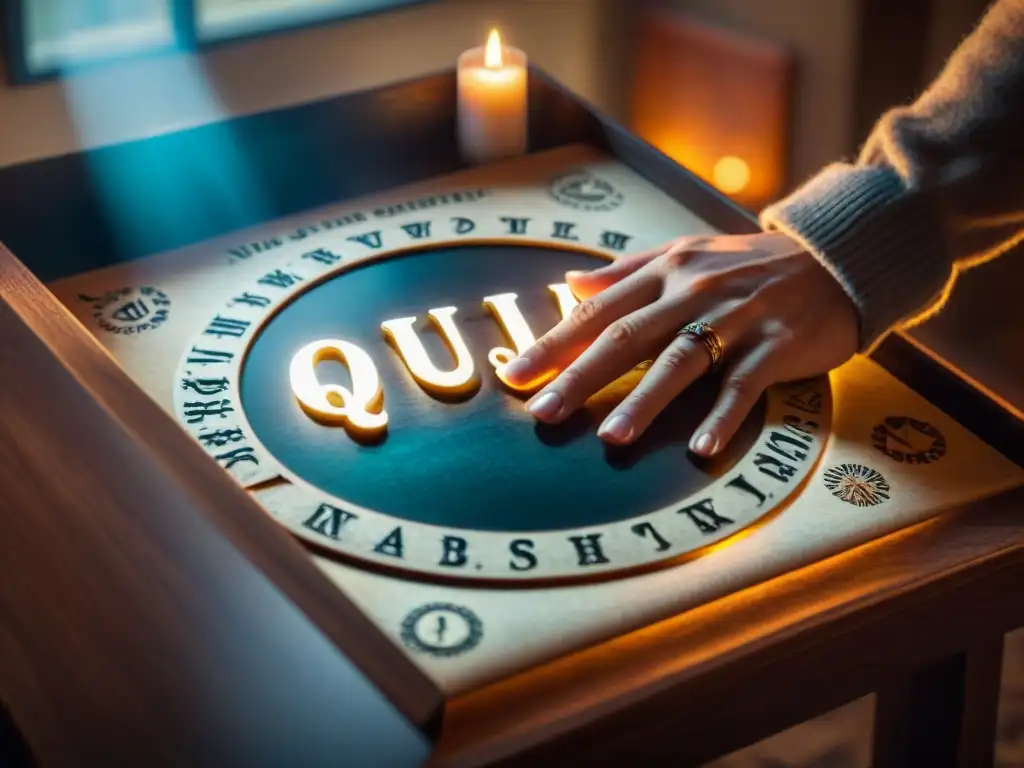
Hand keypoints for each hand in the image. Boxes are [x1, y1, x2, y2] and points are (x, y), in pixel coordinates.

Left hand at [502, 231, 859, 456]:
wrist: (835, 258)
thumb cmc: (750, 264)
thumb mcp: (686, 252)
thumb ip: (628, 269)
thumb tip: (570, 284)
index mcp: (666, 271)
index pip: (598, 311)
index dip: (554, 343)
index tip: (514, 375)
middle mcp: (694, 292)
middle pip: (627, 337)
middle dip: (580, 377)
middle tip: (542, 412)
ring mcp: (736, 319)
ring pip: (681, 361)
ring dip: (645, 401)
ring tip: (610, 437)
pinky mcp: (776, 346)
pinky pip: (744, 386)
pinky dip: (723, 416)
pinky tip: (701, 448)